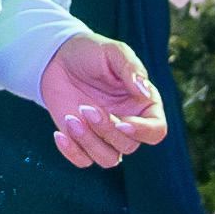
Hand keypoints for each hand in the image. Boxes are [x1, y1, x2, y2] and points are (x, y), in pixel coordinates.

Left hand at [38, 33, 169, 168]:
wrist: (58, 57)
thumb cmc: (91, 52)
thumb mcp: (114, 52)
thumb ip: (132, 69)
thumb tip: (144, 92)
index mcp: (143, 104)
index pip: (156, 130)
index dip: (143, 132)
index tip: (123, 123)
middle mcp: (128, 124)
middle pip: (128, 146)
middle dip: (106, 130)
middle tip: (85, 107)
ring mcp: (105, 135)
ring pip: (108, 160)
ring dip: (89, 143)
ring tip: (72, 119)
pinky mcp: (83, 141)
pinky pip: (84, 161)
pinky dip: (71, 152)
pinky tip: (60, 133)